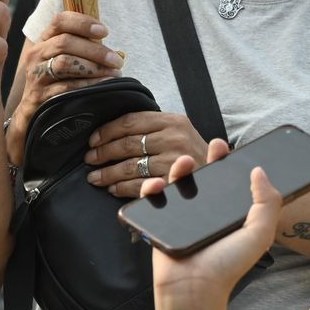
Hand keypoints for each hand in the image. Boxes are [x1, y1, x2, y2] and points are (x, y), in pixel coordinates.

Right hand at [6, 11, 123, 164]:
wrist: (32, 114)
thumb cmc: (56, 83)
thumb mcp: (64, 60)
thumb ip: (83, 50)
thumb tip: (115, 52)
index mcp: (44, 41)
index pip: (60, 21)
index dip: (83, 22)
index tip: (104, 31)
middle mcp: (36, 54)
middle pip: (65, 42)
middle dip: (95, 50)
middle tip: (116, 60)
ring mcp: (36, 75)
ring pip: (65, 62)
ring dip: (93, 67)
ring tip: (113, 73)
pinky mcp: (39, 95)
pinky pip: (66, 86)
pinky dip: (88, 85)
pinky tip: (103, 85)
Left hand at [84, 110, 203, 198]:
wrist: (220, 174)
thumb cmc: (191, 153)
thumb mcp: (177, 131)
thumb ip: (150, 128)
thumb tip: (110, 131)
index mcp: (172, 121)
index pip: (130, 122)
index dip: (106, 131)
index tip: (92, 140)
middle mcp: (174, 138)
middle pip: (127, 144)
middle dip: (103, 153)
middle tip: (89, 159)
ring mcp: (174, 161)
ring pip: (129, 166)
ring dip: (107, 173)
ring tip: (95, 177)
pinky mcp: (173, 183)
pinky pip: (139, 185)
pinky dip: (122, 188)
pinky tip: (112, 188)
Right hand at [146, 139, 282, 296]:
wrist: (194, 288)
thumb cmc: (228, 266)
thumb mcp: (259, 233)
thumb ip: (267, 202)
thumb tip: (258, 170)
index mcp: (230, 215)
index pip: (230, 183)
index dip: (230, 164)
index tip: (231, 150)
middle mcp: (207, 213)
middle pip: (205, 178)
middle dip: (208, 158)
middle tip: (214, 146)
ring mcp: (183, 216)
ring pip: (179, 183)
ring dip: (180, 167)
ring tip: (185, 163)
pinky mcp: (160, 222)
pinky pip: (153, 199)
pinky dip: (152, 187)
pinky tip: (159, 185)